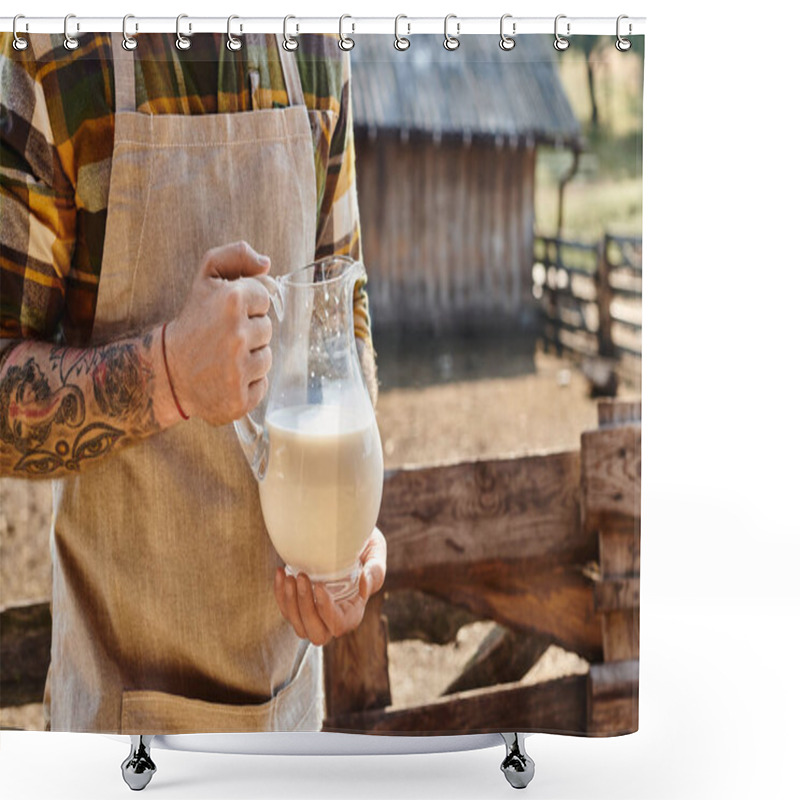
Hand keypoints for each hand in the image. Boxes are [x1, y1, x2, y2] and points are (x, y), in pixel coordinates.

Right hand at [165, 241, 273, 424]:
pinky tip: (226, 378)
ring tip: (224, 358)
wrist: (167, 370)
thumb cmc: (193, 321)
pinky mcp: (239, 399)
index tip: (226, 314)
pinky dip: (247, 384)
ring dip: (250, 358)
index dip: (247, 305)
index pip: (264, 297)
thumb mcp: (206, 277)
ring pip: (266, 358)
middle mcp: (236, 336)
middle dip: (248, 332)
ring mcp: (238, 370)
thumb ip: (235, 256)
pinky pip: (261, 385)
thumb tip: (267, 263)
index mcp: (232, 301)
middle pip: (267, 329)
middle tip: (222, 338)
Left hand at [274, 528, 386, 645]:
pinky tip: (281, 572)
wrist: (346, 536)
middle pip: (316, 633)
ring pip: (298, 625)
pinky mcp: (299, 605)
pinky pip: (286, 610)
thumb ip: (375, 569)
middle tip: (301, 577)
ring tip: (290, 575)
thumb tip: (364, 583)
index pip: (338, 625)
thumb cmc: (364, 546)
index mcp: (354, 610)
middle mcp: (333, 618)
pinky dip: (279, 594)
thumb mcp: (375, 552)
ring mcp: (315, 614)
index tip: (320, 585)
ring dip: (290, 602)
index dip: (326, 610)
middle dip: (305, 608)